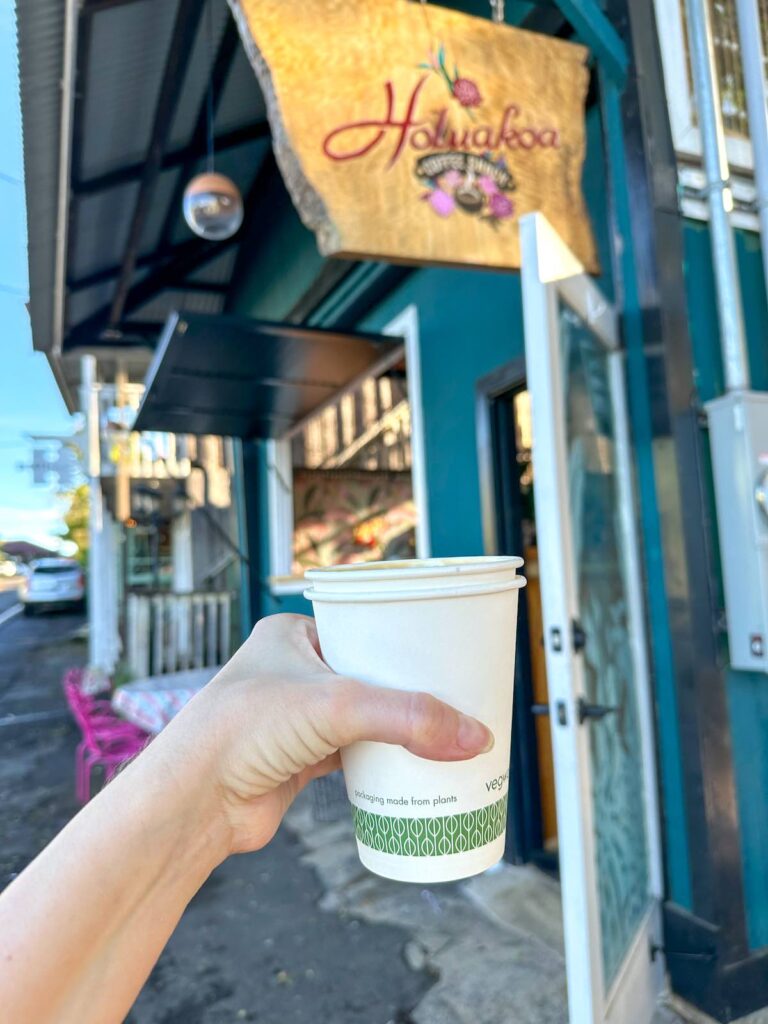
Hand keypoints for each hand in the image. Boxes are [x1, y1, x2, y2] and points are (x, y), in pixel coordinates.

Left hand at [158, 614, 494, 857]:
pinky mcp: (299, 760)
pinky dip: (383, 761)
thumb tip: (475, 737)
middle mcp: (294, 671)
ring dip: (400, 728)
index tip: (450, 655)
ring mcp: (296, 718)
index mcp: (294, 634)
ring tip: (448, 732)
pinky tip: (415, 767)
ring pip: (365, 718)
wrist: (192, 803)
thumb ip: (408, 717)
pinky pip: (354, 754)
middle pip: (372, 675)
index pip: (366, 628)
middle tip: (459, 698)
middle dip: (411, 690)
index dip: (408, 641)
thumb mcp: (336, 706)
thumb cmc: (241, 731)